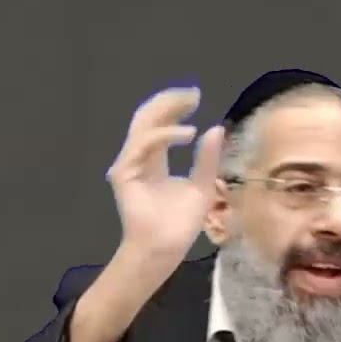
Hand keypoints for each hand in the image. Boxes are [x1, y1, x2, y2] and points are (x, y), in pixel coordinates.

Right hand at [105, 87, 224, 267]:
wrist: (165, 247)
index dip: (176, 107)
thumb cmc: (180, 224)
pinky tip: (188, 134)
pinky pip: (144, 144)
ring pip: (143, 124)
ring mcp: (129, 164)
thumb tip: (217, 129)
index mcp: (155, 160)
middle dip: (170, 101)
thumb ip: (206, 159)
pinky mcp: (123, 173)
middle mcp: (140, 158)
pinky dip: (166, 134)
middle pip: (149, 117)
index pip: (161, 124)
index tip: (196, 97)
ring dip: (167, 109)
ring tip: (191, 103)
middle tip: (194, 93)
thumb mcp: (202, 186)